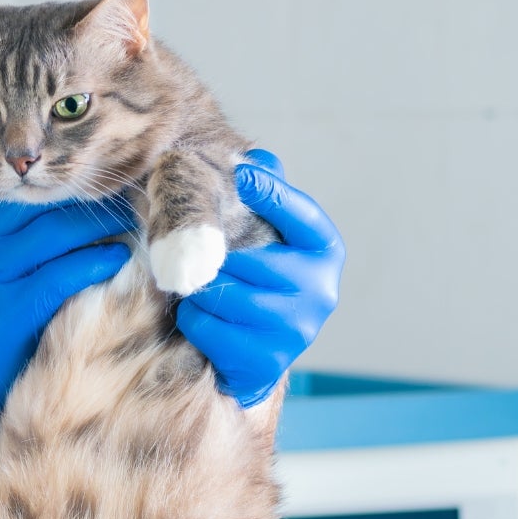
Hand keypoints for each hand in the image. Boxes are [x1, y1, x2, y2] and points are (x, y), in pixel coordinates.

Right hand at [0, 189, 135, 474]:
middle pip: (42, 199)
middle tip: (126, 193)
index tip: (94, 175)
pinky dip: (96, 260)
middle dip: (88, 193)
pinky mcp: (12, 310)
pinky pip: (64, 272)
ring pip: (57, 228)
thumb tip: (55, 225)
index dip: (59, 180)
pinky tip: (118, 258)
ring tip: (132, 220)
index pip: (17, 187)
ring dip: (103, 221)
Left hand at [177, 149, 344, 406]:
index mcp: (324, 250)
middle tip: (193, 254)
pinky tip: (204, 319)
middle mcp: (320, 291)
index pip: (300, 214)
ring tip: (201, 287)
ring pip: (221, 293)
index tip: (240, 174)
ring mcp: (297, 330)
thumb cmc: (257, 279)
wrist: (255, 354)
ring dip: (198, 289)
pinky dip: (193, 319)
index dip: (271, 194)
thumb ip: (266, 194)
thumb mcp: (266, 234)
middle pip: (246, 260)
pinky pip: (206, 326)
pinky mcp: (267, 361)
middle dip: (211, 257)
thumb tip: (259, 157)